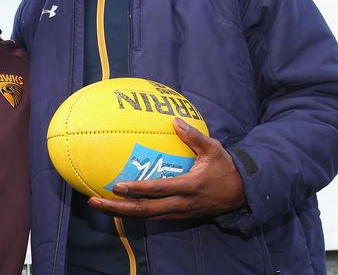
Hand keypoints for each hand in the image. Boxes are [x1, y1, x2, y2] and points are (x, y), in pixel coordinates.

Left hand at [87, 118, 245, 218]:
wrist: (243, 193)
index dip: (137, 190)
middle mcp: (180, 205)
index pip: (158, 191)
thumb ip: (193, 136)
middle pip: (144, 212)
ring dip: (121, 213)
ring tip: (99, 204)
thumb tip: (174, 120)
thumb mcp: (213, 149)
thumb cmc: (225, 168)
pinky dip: (134, 212)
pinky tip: (119, 205)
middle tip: (94, 201)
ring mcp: (179, 213)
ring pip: (146, 217)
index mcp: (188, 188)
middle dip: (117, 209)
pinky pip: (153, 216)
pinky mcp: (178, 216)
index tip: (117, 186)